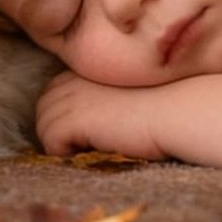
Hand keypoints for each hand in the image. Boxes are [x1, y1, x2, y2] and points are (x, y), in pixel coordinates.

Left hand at [34, 70, 165, 159]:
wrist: (178, 111)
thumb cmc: (164, 108)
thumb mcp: (124, 97)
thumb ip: (100, 101)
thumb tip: (83, 127)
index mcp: (86, 68)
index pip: (54, 95)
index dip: (67, 118)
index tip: (90, 133)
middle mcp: (73, 77)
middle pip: (44, 110)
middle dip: (60, 131)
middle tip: (89, 147)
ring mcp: (71, 95)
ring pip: (44, 127)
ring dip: (64, 145)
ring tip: (95, 150)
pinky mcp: (74, 116)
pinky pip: (51, 142)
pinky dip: (67, 154)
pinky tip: (97, 151)